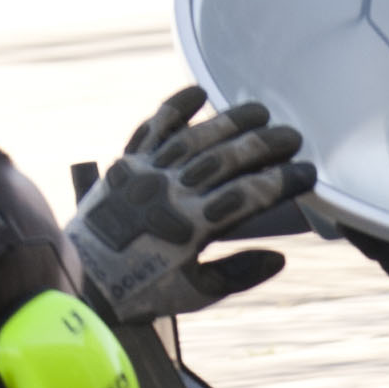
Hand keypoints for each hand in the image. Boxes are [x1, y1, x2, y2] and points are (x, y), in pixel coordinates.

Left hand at [71, 84, 315, 322]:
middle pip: (228, 158)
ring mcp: (148, 172)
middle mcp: (172, 191)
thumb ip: (239, 274)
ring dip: (231, 120)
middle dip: (266, 145)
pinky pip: (153, 127)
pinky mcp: (127, 163)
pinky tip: (199, 93)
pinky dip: (176, 107)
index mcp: (194, 227)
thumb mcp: (196, 294)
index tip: (307, 175)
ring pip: (196, 136)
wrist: (81, 279)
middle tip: (293, 137)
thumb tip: (279, 258)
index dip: (282, 182)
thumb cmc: (140, 291)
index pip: (249, 196)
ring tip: (259, 112)